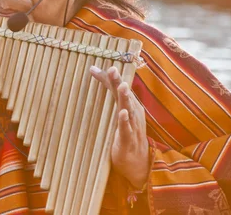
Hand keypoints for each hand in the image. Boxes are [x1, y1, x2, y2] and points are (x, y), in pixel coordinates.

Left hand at [90, 65, 149, 188]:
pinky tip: (122, 113)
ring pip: (129, 110)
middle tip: (112, 69)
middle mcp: (133, 113)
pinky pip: (126, 130)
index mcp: (130, 105)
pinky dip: (125, 121)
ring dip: (125, 99)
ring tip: (122, 87)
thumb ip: (107, 89)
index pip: (119, 88)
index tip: (100, 68)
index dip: (111, 78)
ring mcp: (132, 127)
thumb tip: (92, 69)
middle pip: (125, 96)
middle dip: (119, 83)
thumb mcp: (115, 108)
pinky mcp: (128, 140)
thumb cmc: (126, 132)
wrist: (137, 162)